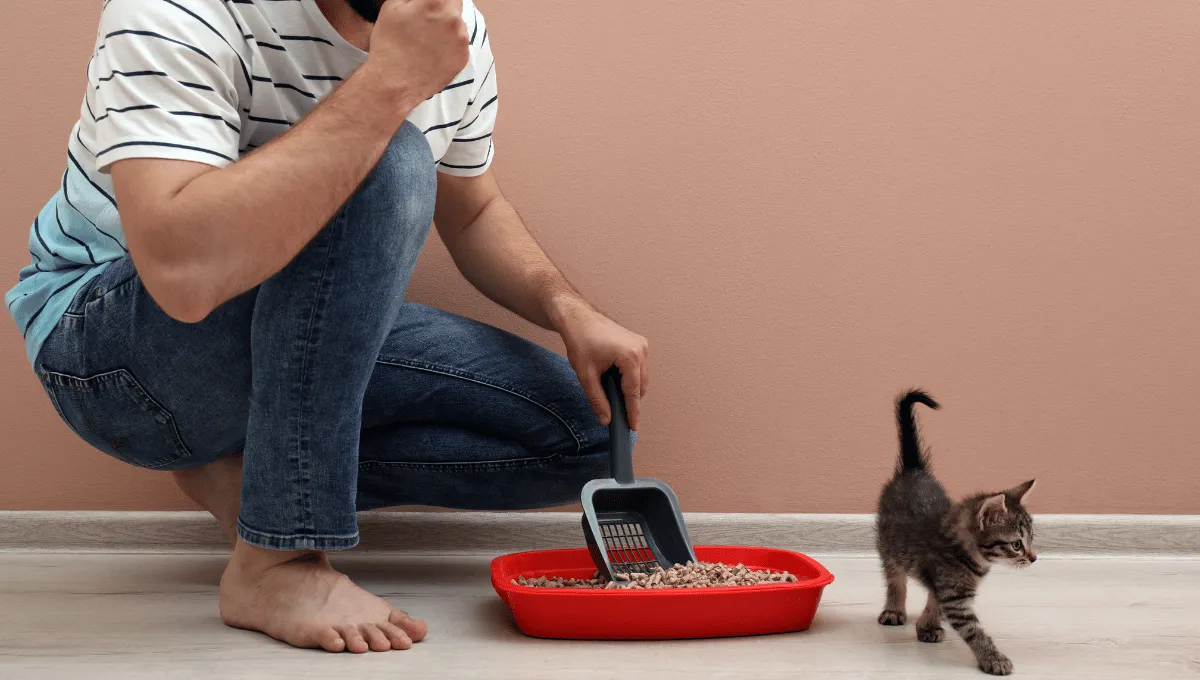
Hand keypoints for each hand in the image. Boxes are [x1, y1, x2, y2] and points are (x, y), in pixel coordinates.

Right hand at [367, 0, 469, 104]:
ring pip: (459, 23)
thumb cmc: (389, 43)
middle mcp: (454, 18)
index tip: (429, 5)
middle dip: (443, 7)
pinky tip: (433, 51)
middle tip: (427, 18)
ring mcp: (461, 39)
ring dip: (448, 25)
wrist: (394, 82)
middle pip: (455, 3)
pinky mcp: (463, 57)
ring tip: (428, 38)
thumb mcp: (393, 6)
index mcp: (436, 1)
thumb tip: (424, 0)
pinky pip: (460, 43)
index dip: (436, 0)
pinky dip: (451, 43)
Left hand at [558, 303, 649, 429]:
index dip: (632, 412)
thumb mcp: (586, 375)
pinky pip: (638, 367)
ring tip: (611, 393)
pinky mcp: (638, 342)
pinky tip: (614, 379)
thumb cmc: (580, 341)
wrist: (577, 317)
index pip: (633, 392)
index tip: (632, 427)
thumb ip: (597, 400)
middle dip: (629, 400)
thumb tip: (606, 419)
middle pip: (640, 386)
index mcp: (630, 357)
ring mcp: (641, 344)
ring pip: (641, 377)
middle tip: (616, 414)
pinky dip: (629, 376)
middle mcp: (641, 349)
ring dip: (629, 388)